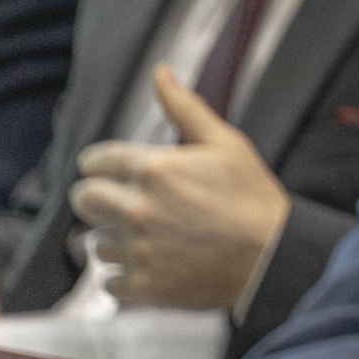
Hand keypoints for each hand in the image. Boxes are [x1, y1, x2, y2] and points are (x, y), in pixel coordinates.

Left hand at [68, 69, 291, 311]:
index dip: (104, 164)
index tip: (117, 172)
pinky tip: (155, 264)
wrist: (274, 258)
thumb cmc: (253, 198)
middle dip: (101, 198)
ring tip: (152, 237)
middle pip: (83, 199)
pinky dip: (126, 276)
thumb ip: (185, 108)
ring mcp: (138, 250)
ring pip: (95, 243)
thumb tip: (161, 72)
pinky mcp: (143, 285)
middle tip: (131, 203)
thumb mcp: (226, 144)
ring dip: (116, 239)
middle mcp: (137, 208)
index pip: (94, 161)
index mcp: (153, 169)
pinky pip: (109, 282)